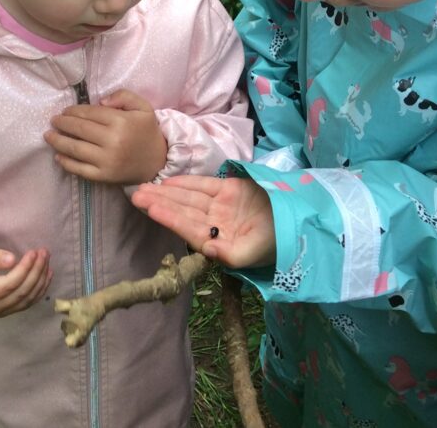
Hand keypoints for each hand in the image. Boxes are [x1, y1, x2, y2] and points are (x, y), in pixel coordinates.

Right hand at [0, 242, 51, 317]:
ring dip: (40, 279)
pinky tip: (47, 274)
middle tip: (44, 252)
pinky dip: (39, 289)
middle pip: (20, 293)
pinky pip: (26, 302)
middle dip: (36, 272)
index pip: (9, 285)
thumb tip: (12, 259)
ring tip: (47, 259)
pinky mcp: (5, 309)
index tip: (34, 252)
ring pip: (26, 299)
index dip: (24, 269)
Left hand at [45, 89, 166, 184]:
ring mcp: (107, 161)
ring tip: (48, 135)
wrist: (158, 162)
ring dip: (58, 141)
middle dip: (62, 123)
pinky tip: (58, 155)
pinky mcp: (104, 176)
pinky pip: (79, 169)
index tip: (65, 110)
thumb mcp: (142, 107)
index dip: (74, 111)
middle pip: (79, 130)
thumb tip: (100, 101)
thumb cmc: (147, 132)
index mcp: (121, 122)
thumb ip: (123, 96)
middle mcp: (112, 141)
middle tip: (53, 120)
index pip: (90, 113)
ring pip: (75, 149)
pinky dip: (66, 162)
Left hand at [131, 175, 276, 268]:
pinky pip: (204, 186)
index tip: (151, 208)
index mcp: (218, 242)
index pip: (188, 229)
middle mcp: (215, 224)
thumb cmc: (278, 243)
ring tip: (144, 187)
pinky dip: (187, 183)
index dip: (170, 218)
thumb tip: (206, 250)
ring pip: (189, 198)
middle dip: (160, 203)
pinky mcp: (230, 190)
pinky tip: (168, 181)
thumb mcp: (256, 254)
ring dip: (167, 192)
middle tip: (135, 195)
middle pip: (183, 212)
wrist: (301, 222)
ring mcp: (222, 206)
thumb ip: (232, 256)